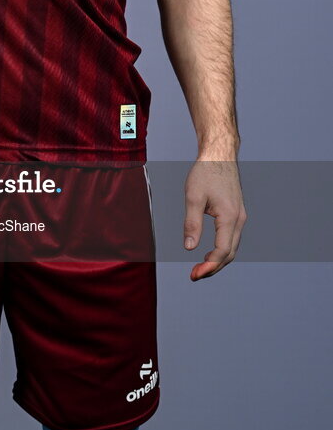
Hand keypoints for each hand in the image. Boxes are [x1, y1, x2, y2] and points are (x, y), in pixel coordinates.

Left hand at [183, 159, 246, 279]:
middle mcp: (239, 220)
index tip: (193, 274)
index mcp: (229, 218)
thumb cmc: (205, 172)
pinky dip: (222, 250)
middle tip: (194, 275)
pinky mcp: (237, 213)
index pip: (222, 252)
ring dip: (218, 260)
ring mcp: (240, 216)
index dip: (208, 266)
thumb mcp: (193, 197)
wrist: (220, 154)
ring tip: (200, 267)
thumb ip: (191, 224)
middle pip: (229, 254)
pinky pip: (232, 238)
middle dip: (213, 268)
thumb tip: (189, 248)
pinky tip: (209, 252)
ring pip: (232, 247)